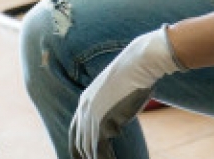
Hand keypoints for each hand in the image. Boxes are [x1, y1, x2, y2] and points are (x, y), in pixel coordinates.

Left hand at [69, 27, 183, 158]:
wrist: (139, 63)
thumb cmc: (134, 75)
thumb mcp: (117, 91)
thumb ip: (112, 104)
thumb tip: (118, 115)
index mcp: (85, 100)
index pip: (75, 131)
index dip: (78, 147)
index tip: (82, 157)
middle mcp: (84, 109)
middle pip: (79, 142)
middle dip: (85, 156)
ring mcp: (91, 115)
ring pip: (88, 148)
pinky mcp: (102, 121)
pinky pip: (99, 149)